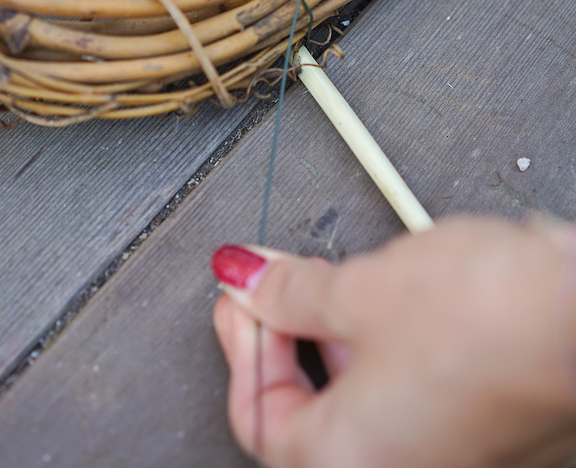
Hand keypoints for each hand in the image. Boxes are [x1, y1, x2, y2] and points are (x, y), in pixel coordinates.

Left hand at [212, 216, 575, 467]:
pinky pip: (409, 398)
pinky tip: (390, 301)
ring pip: (361, 407)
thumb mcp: (361, 289)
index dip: (242, 343)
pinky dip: (384, 352)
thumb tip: (248, 281)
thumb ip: (290, 291)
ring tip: (334, 283)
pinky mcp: (484, 431)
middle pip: (307, 416)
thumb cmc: (489, 317)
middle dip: (285, 340)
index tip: (240, 294)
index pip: (260, 415)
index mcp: (350, 461)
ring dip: (334, 342)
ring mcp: (449, 457)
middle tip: (274, 286)